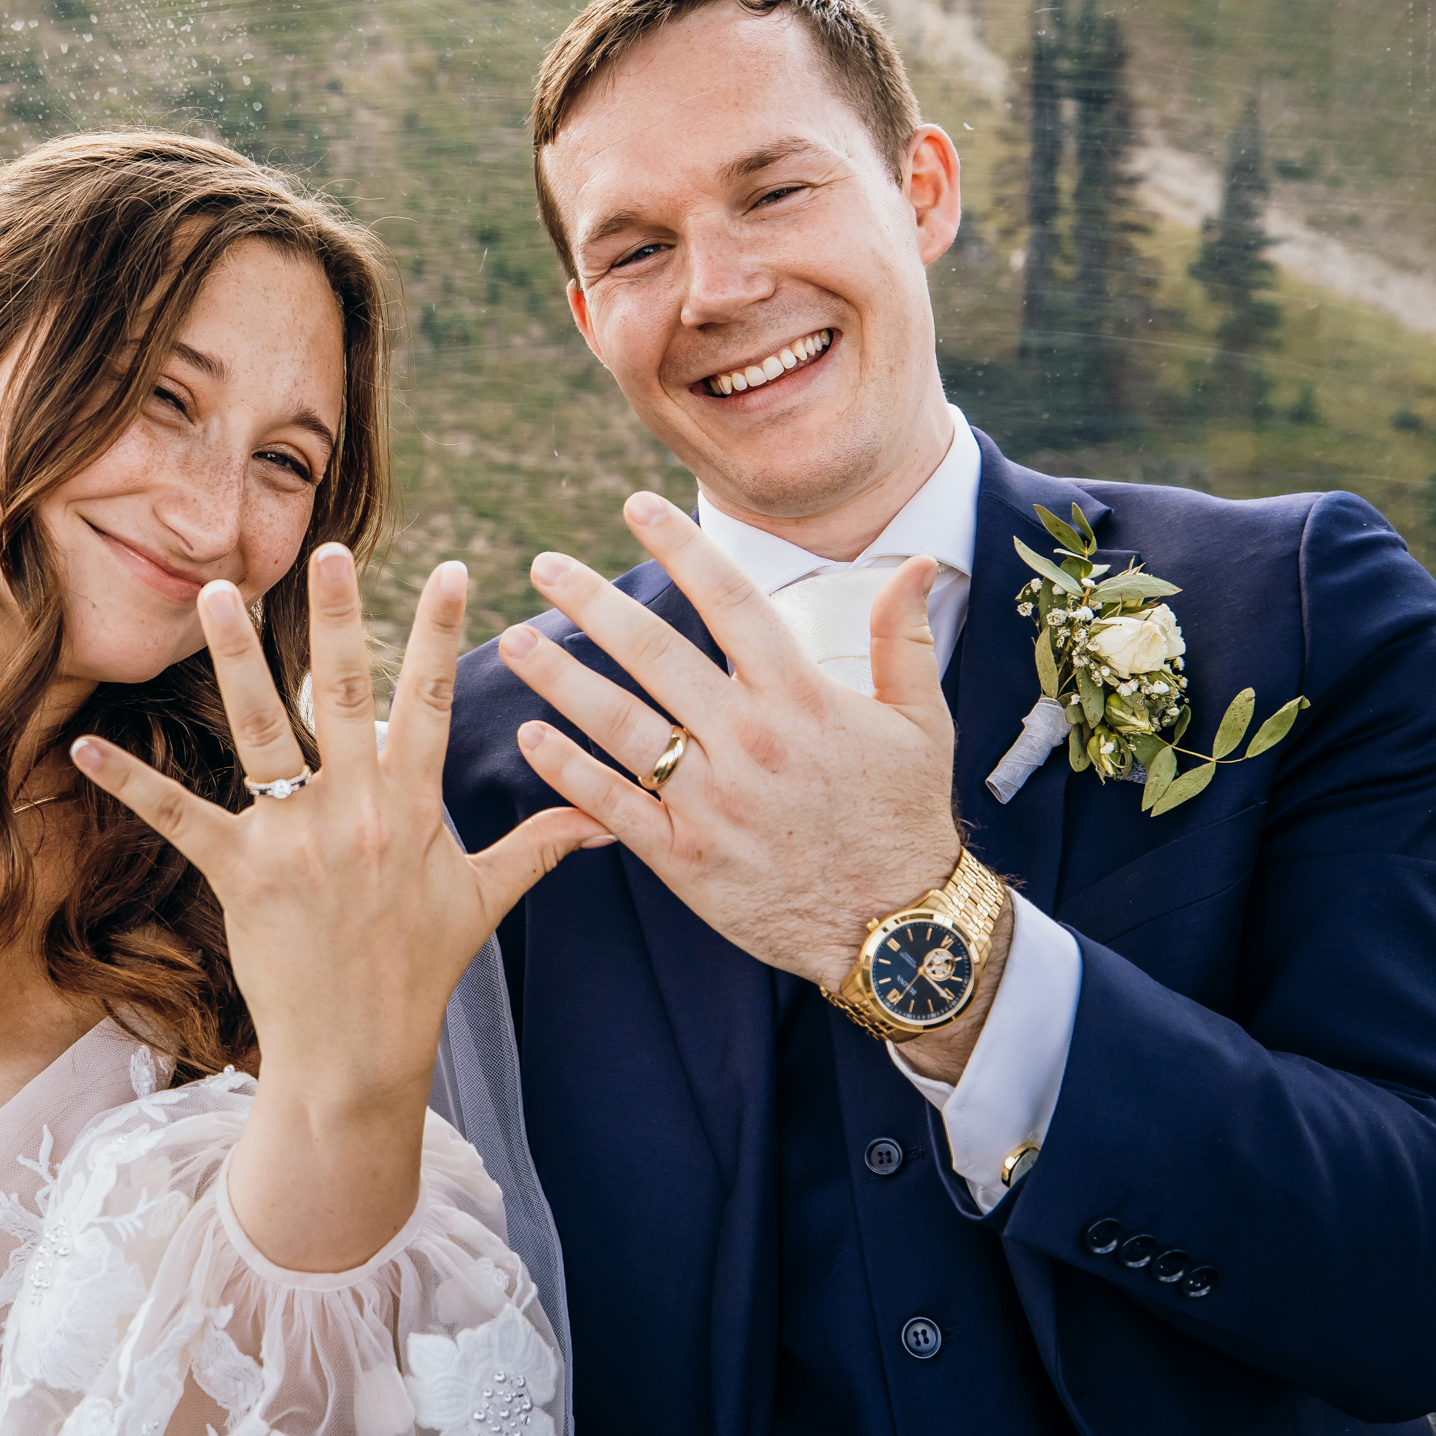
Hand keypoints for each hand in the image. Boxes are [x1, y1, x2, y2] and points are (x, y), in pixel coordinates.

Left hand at [69, 545, 603, 1268]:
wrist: (358, 1054)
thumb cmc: (421, 975)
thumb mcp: (485, 902)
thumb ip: (538, 845)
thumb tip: (603, 817)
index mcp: (414, 808)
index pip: (434, 702)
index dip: (443, 633)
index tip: (454, 567)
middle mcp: (358, 811)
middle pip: (349, 691)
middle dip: (338, 614)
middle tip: (328, 546)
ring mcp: (297, 839)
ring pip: (265, 729)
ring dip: (236, 658)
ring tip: (217, 592)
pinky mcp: (241, 873)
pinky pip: (180, 816)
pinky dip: (130, 782)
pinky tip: (83, 746)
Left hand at [498, 491, 976, 1004]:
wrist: (896, 930)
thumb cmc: (905, 818)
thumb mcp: (921, 722)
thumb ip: (905, 639)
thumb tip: (915, 565)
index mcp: (801, 698)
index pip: (731, 600)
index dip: (682, 547)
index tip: (637, 505)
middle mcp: (749, 740)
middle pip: (655, 653)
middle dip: (592, 602)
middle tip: (543, 564)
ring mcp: (712, 801)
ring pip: (619, 724)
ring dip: (560, 679)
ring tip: (514, 641)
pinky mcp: (685, 858)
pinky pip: (612, 805)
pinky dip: (566, 771)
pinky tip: (530, 736)